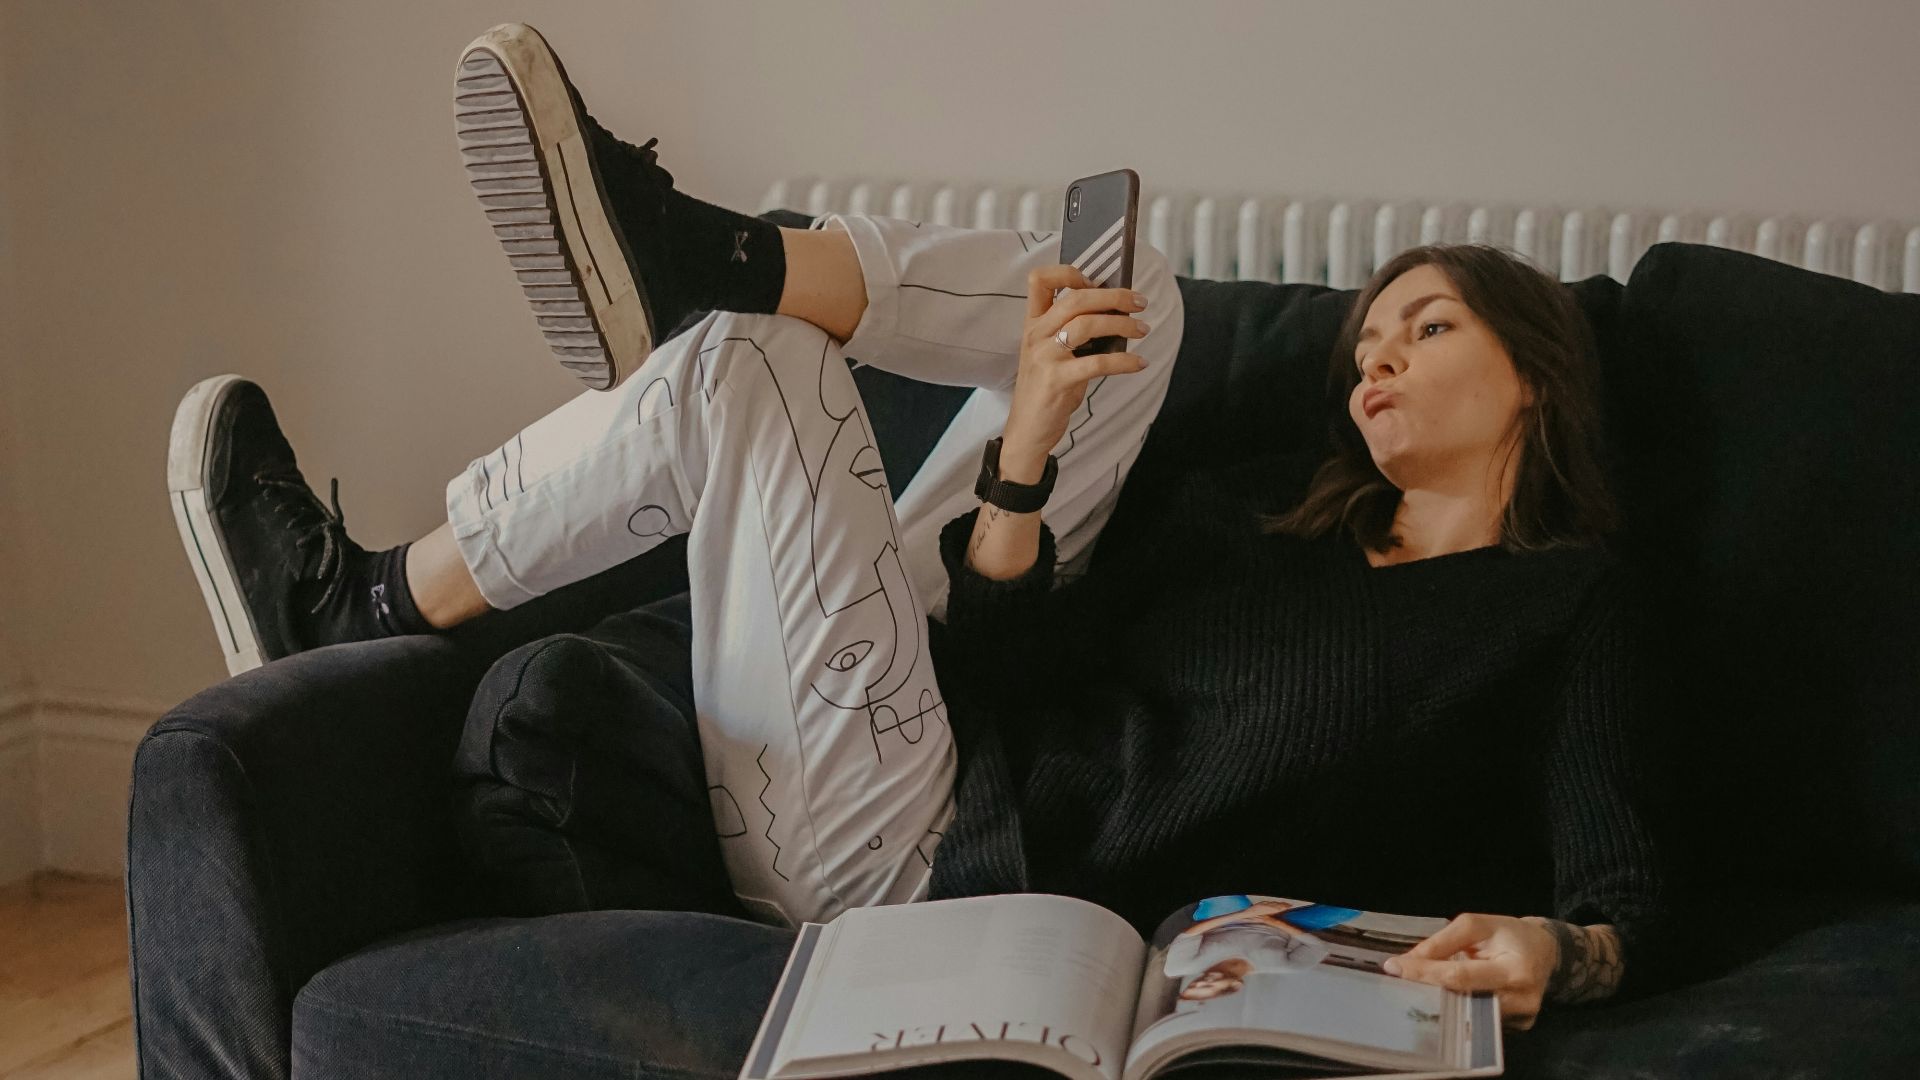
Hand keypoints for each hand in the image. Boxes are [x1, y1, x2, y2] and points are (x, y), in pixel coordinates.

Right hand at [999, 265, 1150, 472]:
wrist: (1027, 431)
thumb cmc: (1047, 390)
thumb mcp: (1052, 355)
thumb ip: (1073, 332)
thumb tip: (1116, 314)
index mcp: (1033, 324)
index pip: (1039, 280)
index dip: (1068, 272)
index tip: (1096, 281)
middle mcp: (1035, 335)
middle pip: (1076, 298)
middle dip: (1114, 296)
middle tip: (1139, 302)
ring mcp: (1044, 357)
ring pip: (1088, 324)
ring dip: (1123, 324)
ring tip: (1142, 330)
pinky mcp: (1057, 380)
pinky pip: (1098, 362)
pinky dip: (1125, 361)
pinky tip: (1139, 363)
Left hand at [1381, 913, 1557, 1029]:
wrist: (1546, 952)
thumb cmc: (1510, 935)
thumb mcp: (1478, 925)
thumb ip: (1443, 942)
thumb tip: (1409, 960)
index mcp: (1515, 969)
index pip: (1461, 976)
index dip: (1425, 973)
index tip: (1394, 968)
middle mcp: (1522, 1000)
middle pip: (1463, 1001)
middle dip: (1427, 992)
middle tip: (1397, 984)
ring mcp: (1520, 1019)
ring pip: (1468, 1016)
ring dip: (1439, 1004)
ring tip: (1415, 991)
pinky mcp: (1517, 1028)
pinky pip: (1478, 1020)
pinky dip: (1457, 1011)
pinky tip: (1442, 1001)